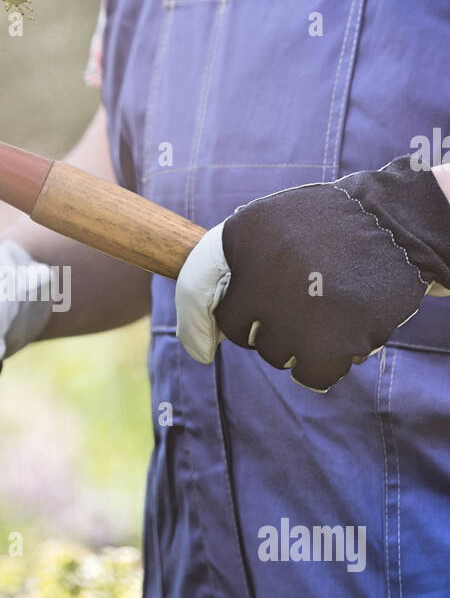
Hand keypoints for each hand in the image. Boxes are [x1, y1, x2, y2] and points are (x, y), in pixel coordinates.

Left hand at [175, 158, 449, 391]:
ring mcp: (294, 310)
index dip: (210, 320)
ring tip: (329, 307)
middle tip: (303, 298)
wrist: (397, 223)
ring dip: (299, 342)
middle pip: (241, 333)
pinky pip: (310, 375)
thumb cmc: (327, 229)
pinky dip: (324, 364)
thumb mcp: (269, 224)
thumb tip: (202, 345)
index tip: (215, 336)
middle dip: (266, 325)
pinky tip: (344, 334)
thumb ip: (229, 270)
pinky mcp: (330, 340)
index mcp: (240, 236)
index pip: (201, 293)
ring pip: (275, 355)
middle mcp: (260, 274)